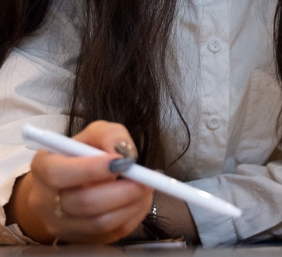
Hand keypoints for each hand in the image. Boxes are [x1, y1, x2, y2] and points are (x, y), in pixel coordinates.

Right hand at [5, 121, 152, 243]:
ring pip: (99, 223)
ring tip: (146, 186)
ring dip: (131, 204)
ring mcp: (60, 225)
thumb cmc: (84, 154)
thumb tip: (124, 153)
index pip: (59, 174)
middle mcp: (44, 201)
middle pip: (84, 203)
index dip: (92, 169)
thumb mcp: (96, 133)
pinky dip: (133, 216)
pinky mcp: (79, 239)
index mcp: (43, 167)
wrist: (70, 184)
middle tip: (145, 178)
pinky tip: (140, 199)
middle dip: (122, 190)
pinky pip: (110, 234)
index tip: (123, 162)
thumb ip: (110, 136)